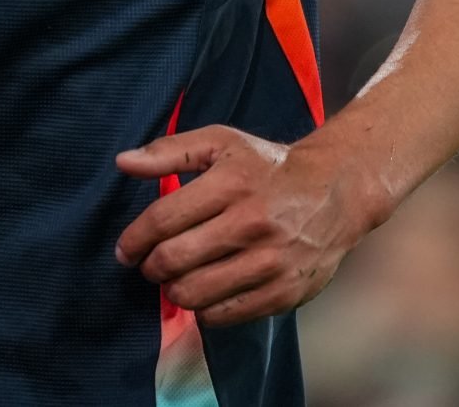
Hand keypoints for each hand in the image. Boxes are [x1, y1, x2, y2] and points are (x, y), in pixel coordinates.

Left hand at [114, 125, 371, 325]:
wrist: (336, 191)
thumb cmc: (268, 166)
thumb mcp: (222, 143)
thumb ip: (169, 151)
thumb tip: (122, 162)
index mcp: (232, 183)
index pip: (163, 220)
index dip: (134, 239)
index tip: (126, 249)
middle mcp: (252, 223)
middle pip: (174, 260)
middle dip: (151, 267)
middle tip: (151, 265)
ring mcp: (270, 262)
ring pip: (195, 293)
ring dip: (174, 290)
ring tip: (177, 279)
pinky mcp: (284, 292)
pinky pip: (224, 315)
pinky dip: (204, 309)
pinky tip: (206, 292)